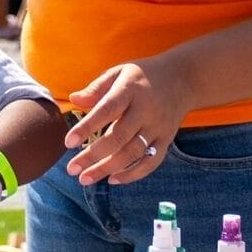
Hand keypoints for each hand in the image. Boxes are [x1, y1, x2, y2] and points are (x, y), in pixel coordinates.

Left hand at [63, 59, 191, 187]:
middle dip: (93, 156)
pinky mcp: (167, 139)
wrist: (183, 78)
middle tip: (72, 168)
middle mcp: (146, 110)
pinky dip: (133, 174)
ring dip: (108, 168)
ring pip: (133, 154)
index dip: (87, 127)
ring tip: (85, 179)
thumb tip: (74, 99)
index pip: (106, 110)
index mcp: (131, 89)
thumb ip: (97, 87)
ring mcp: (158, 127)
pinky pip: (151, 162)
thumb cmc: (143, 76)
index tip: (68, 142)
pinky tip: (112, 180)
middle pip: (119, 137)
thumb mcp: (119, 71)